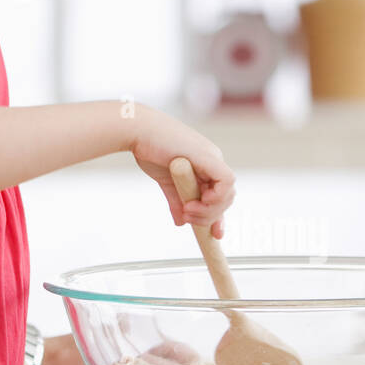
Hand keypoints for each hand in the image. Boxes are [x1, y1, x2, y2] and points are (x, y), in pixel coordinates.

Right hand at [130, 109, 235, 238]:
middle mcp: (213, 160)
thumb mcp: (166, 181)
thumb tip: (180, 222)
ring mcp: (212, 157)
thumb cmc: (148, 150)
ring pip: (228, 192)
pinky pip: (225, 181)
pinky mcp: (208, 156)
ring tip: (187, 211)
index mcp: (205, 164)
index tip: (214, 234)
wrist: (137, 131)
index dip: (219, 215)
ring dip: (210, 209)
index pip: (221, 194)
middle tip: (189, 217)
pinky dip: (214, 197)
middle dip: (211, 215)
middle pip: (227, 196)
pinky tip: (195, 202)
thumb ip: (176, 201)